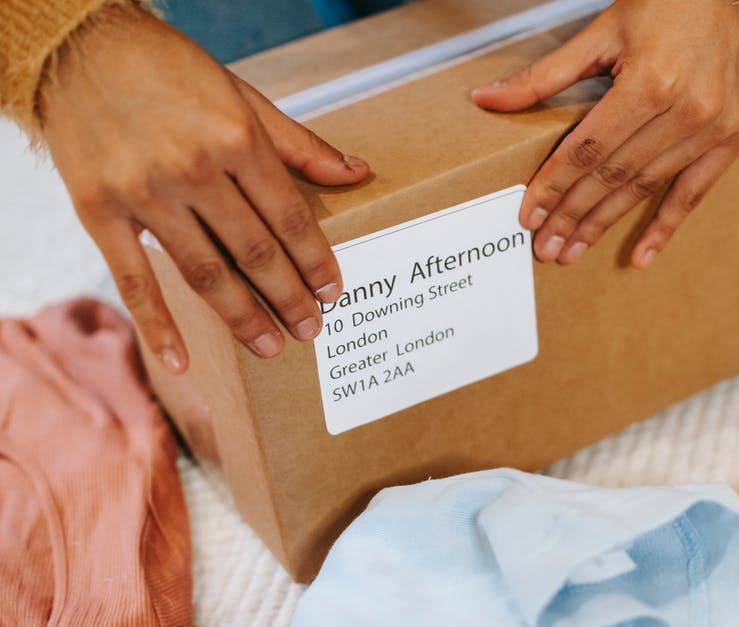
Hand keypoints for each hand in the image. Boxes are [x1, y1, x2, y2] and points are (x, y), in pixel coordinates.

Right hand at [39, 5, 369, 374]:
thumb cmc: (171, 69)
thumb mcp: (244, 95)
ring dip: (243, 316)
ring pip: (205, 273)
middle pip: (254, 252)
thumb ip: (300, 143)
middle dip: (289, 296)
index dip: (316, 260)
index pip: (290, 216)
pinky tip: (182, 363)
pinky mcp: (99, 211)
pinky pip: (134, 280)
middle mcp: (193, 168)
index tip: (334, 291)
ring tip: (272, 345)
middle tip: (312, 329)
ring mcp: (143, 193)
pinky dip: (158, 327)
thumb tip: (358, 173)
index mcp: (236, 137)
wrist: (78, 48)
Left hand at [471, 0, 738, 267]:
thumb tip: (487, 100)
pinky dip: (666, 227)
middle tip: (547, 247)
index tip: (529, 216)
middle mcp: (686, 111)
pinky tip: (640, 256)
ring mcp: (714, 128)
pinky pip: (694, 193)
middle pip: (614, 176)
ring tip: (574, 250)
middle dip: (574, 215)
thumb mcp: (602, 32)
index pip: (587, 150)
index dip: (554, 186)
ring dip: (606, 223)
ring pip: (647, 188)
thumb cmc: (668, 2)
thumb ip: (546, 75)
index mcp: (649, 83)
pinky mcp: (736, 138)